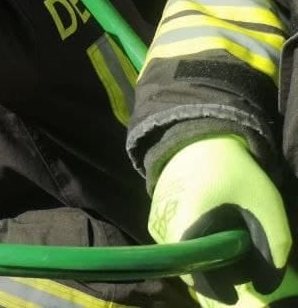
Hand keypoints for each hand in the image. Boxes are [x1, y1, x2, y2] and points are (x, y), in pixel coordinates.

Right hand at [149, 135, 291, 303]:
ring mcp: (154, 223)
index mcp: (185, 224)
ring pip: (182, 257)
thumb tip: (265, 284)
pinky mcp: (155, 218)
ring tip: (229, 242)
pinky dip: (195, 246)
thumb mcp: (265, 204)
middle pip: (189, 267)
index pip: (196, 272)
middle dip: (216, 272)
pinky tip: (214, 230)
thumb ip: (273, 246)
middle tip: (241, 259)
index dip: (218, 288)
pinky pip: (176, 245)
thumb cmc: (233, 169)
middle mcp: (161, 228)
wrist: (200, 137)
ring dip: (205, 259)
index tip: (238, 291)